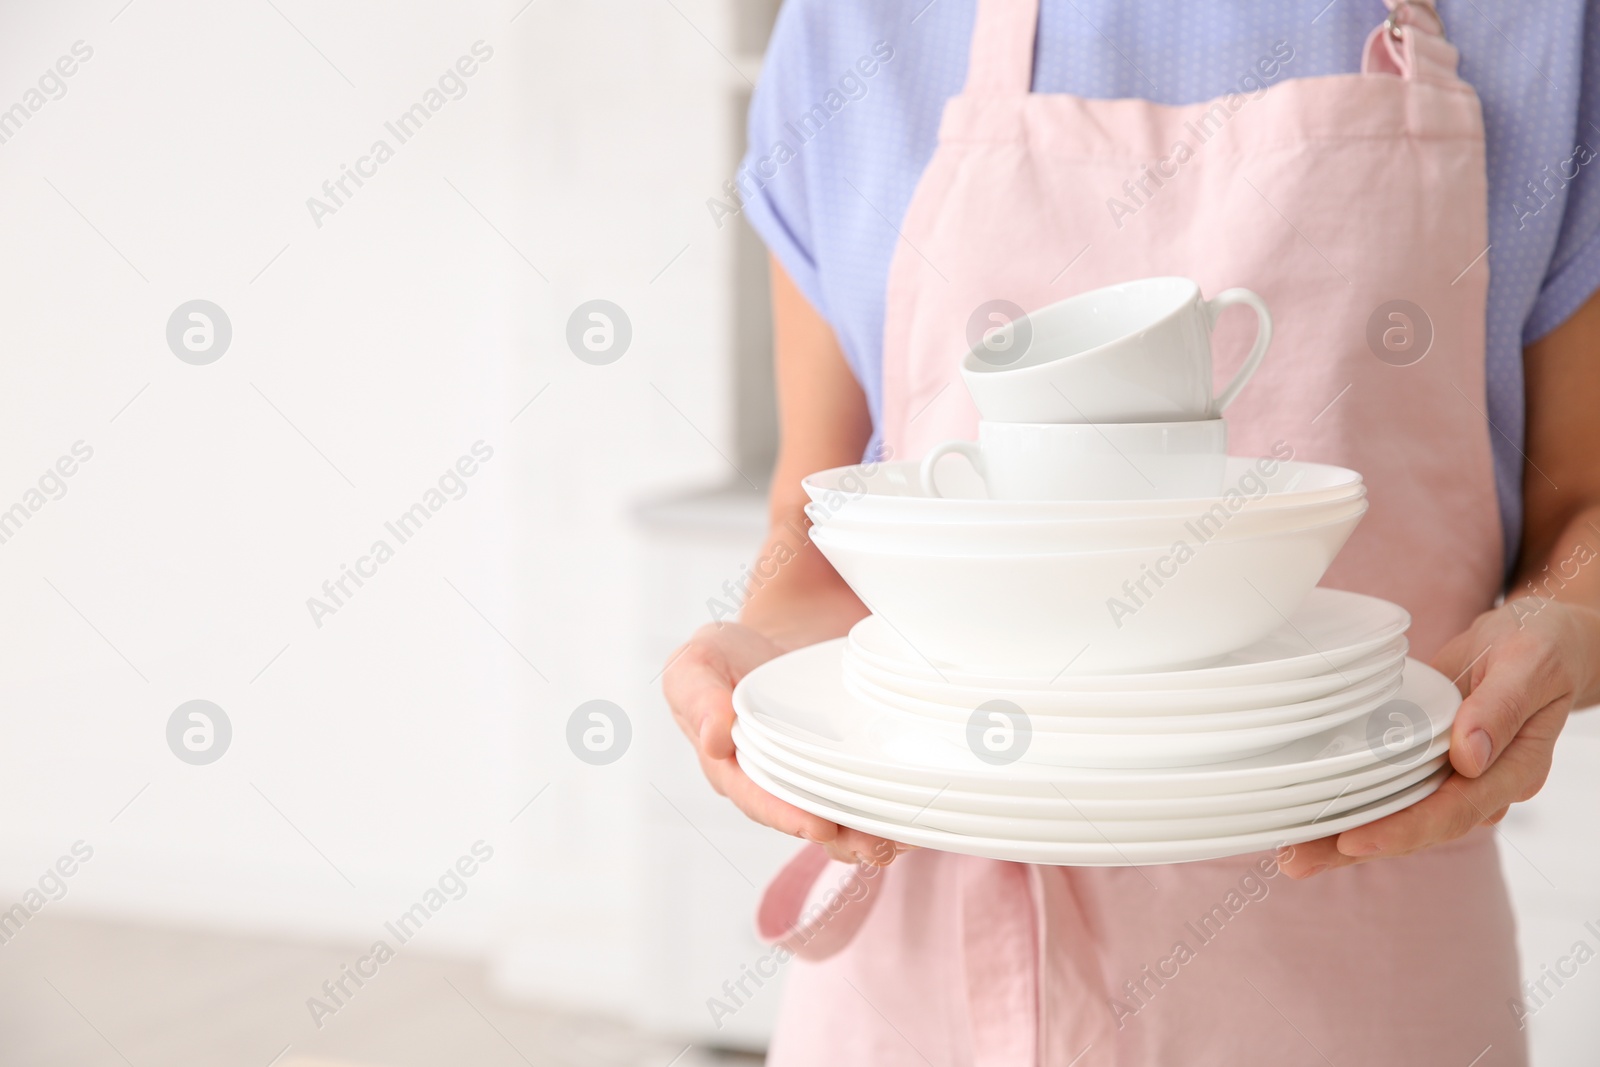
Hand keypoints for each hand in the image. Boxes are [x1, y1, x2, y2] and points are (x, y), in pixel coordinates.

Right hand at [663, 621, 903, 866]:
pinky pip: (861, 793)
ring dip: (869, 831)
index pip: (758, 799)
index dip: (788, 816)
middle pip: (806, 818)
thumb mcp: (696, 664)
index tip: (820, 827)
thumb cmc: (723, 657)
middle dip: (841, 838)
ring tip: (902, 839)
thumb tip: (713, 738)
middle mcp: (770, 784)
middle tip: (875, 846)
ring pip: (838, 816)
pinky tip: (914, 814)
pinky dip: (886, 804)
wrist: (768, 644)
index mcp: (730, 768)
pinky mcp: (838, 768)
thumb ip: (699, 698)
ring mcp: (807, 780)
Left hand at [1277, 598, 1599, 878]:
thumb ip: (1501, 708)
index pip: (1454, 812)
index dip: (1403, 830)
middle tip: (1296, 861)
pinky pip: (1389, 793)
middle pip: (1416, 828)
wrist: (1536, 643)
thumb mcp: (1529, 664)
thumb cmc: (1537, 649)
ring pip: (1397, 818)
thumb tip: (1467, 756)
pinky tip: (1309, 821)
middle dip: (1355, 848)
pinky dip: (1352, 809)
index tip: (1355, 841)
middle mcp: (1482, 787)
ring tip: (1290, 854)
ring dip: (1343, 840)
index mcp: (1513, 771)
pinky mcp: (1429, 766)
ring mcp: (1454, 780)